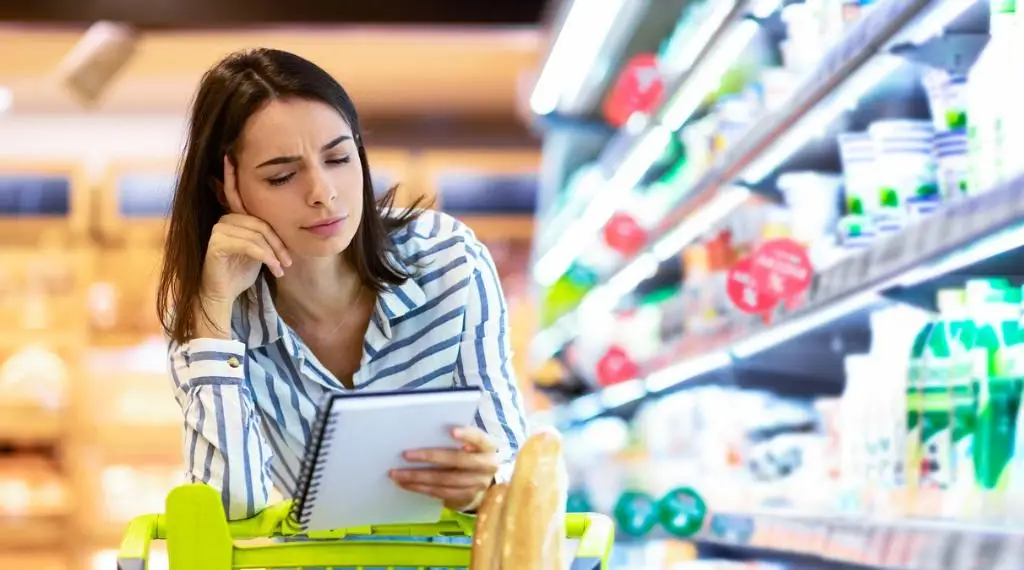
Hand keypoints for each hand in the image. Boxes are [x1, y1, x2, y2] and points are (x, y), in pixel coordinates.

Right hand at [201, 156, 292, 305]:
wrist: (224, 294)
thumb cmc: (242, 271)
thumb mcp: (259, 249)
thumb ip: (266, 233)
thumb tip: (289, 223)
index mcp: (235, 217)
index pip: (239, 196)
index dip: (234, 176)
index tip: (231, 156)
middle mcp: (225, 220)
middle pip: (261, 221)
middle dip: (278, 242)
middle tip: (288, 261)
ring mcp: (219, 230)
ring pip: (257, 234)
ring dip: (274, 253)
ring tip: (282, 268)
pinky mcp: (216, 244)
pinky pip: (249, 245)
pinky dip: (266, 257)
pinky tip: (274, 270)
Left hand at [390, 426, 498, 511]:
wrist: (482, 483)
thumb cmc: (469, 455)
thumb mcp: (470, 444)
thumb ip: (456, 439)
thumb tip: (425, 434)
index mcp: (487, 446)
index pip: (478, 438)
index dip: (466, 435)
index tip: (451, 431)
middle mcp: (487, 465)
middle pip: (457, 460)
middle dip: (430, 457)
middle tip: (406, 455)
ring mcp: (478, 484)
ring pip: (445, 480)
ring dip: (418, 477)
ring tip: (397, 474)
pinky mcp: (466, 498)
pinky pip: (440, 493)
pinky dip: (421, 488)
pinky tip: (406, 484)